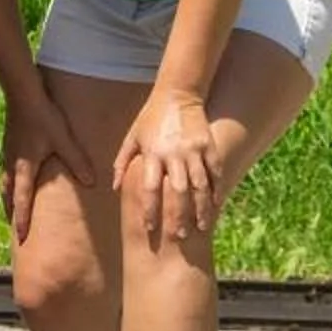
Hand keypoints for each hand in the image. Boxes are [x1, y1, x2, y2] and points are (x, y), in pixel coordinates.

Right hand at [0, 76, 95, 241]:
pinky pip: (6, 171)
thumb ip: (77, 162)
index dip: (22, 220)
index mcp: (25, 168)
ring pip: (5, 183)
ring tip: (10, 209)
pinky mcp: (9, 144)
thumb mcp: (64, 140)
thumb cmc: (44, 117)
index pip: (22, 201)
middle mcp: (13, 165)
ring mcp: (8, 154)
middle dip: (11, 213)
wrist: (23, 94)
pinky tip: (15, 179)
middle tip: (13, 229)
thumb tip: (92, 182)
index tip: (20, 238)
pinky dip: (9, 182)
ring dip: (8, 198)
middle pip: (8, 196)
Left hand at [113, 89, 217, 246]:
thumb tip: (114, 188)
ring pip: (200, 185)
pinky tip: (216, 205)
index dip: (149, 210)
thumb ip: (122, 162)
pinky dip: (216, 189)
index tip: (150, 229)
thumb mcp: (132, 137)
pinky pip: (215, 171)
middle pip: (178, 191)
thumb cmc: (150, 118)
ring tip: (200, 227)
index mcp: (152, 153)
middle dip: (179, 215)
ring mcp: (194, 149)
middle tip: (178, 237)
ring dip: (201, 208)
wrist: (177, 93)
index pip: (149, 188)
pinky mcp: (209, 145)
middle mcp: (174, 153)